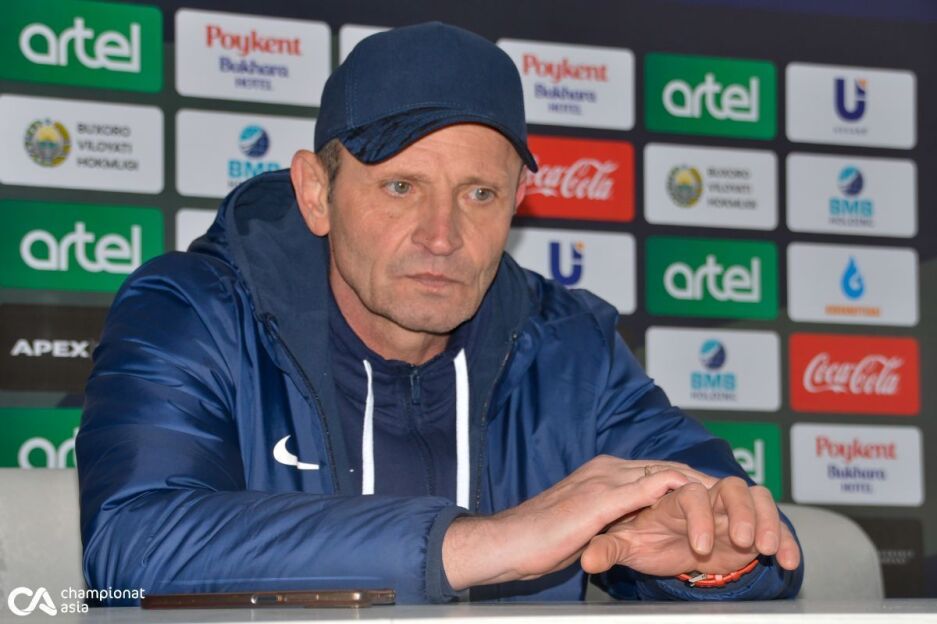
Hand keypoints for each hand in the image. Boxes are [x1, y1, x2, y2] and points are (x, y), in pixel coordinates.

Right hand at [442, 455, 714, 589]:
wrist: (505, 542)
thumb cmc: (534, 541)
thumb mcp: (580, 527)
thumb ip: (605, 521)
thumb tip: (622, 530)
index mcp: (601, 475)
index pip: (654, 472)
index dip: (685, 483)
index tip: (712, 496)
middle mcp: (605, 470)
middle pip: (665, 467)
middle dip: (700, 481)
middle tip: (731, 495)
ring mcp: (603, 480)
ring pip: (664, 472)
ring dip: (697, 484)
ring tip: (727, 497)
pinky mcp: (601, 498)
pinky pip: (649, 486)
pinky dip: (678, 489)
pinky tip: (700, 496)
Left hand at [580, 476, 800, 576]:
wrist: (662, 542)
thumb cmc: (643, 536)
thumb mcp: (625, 544)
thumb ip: (609, 548)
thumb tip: (588, 561)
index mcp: (674, 496)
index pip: (690, 492)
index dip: (698, 515)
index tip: (701, 546)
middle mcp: (707, 496)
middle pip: (729, 487)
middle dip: (740, 512)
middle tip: (742, 541)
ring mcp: (731, 509)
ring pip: (755, 497)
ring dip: (767, 520)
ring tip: (767, 549)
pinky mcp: (751, 526)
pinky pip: (774, 523)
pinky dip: (786, 539)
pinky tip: (789, 561)